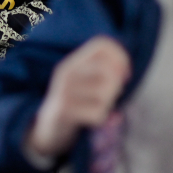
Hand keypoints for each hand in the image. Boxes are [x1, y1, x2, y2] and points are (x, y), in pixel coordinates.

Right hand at [26, 37, 130, 158]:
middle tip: (112, 94)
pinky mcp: (64, 111)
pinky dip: (101, 118)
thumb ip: (106, 70)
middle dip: (118, 85)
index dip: (120, 57)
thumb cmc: (77, 102)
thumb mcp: (86, 80)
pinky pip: (98, 113)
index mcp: (72, 62)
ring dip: (109, 103)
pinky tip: (90, 118)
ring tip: (99, 106)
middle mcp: (66, 73)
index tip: (124, 73)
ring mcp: (63, 92)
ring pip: (104, 93)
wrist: (49, 127)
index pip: (101, 45)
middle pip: (108, 70)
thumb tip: (123, 73)